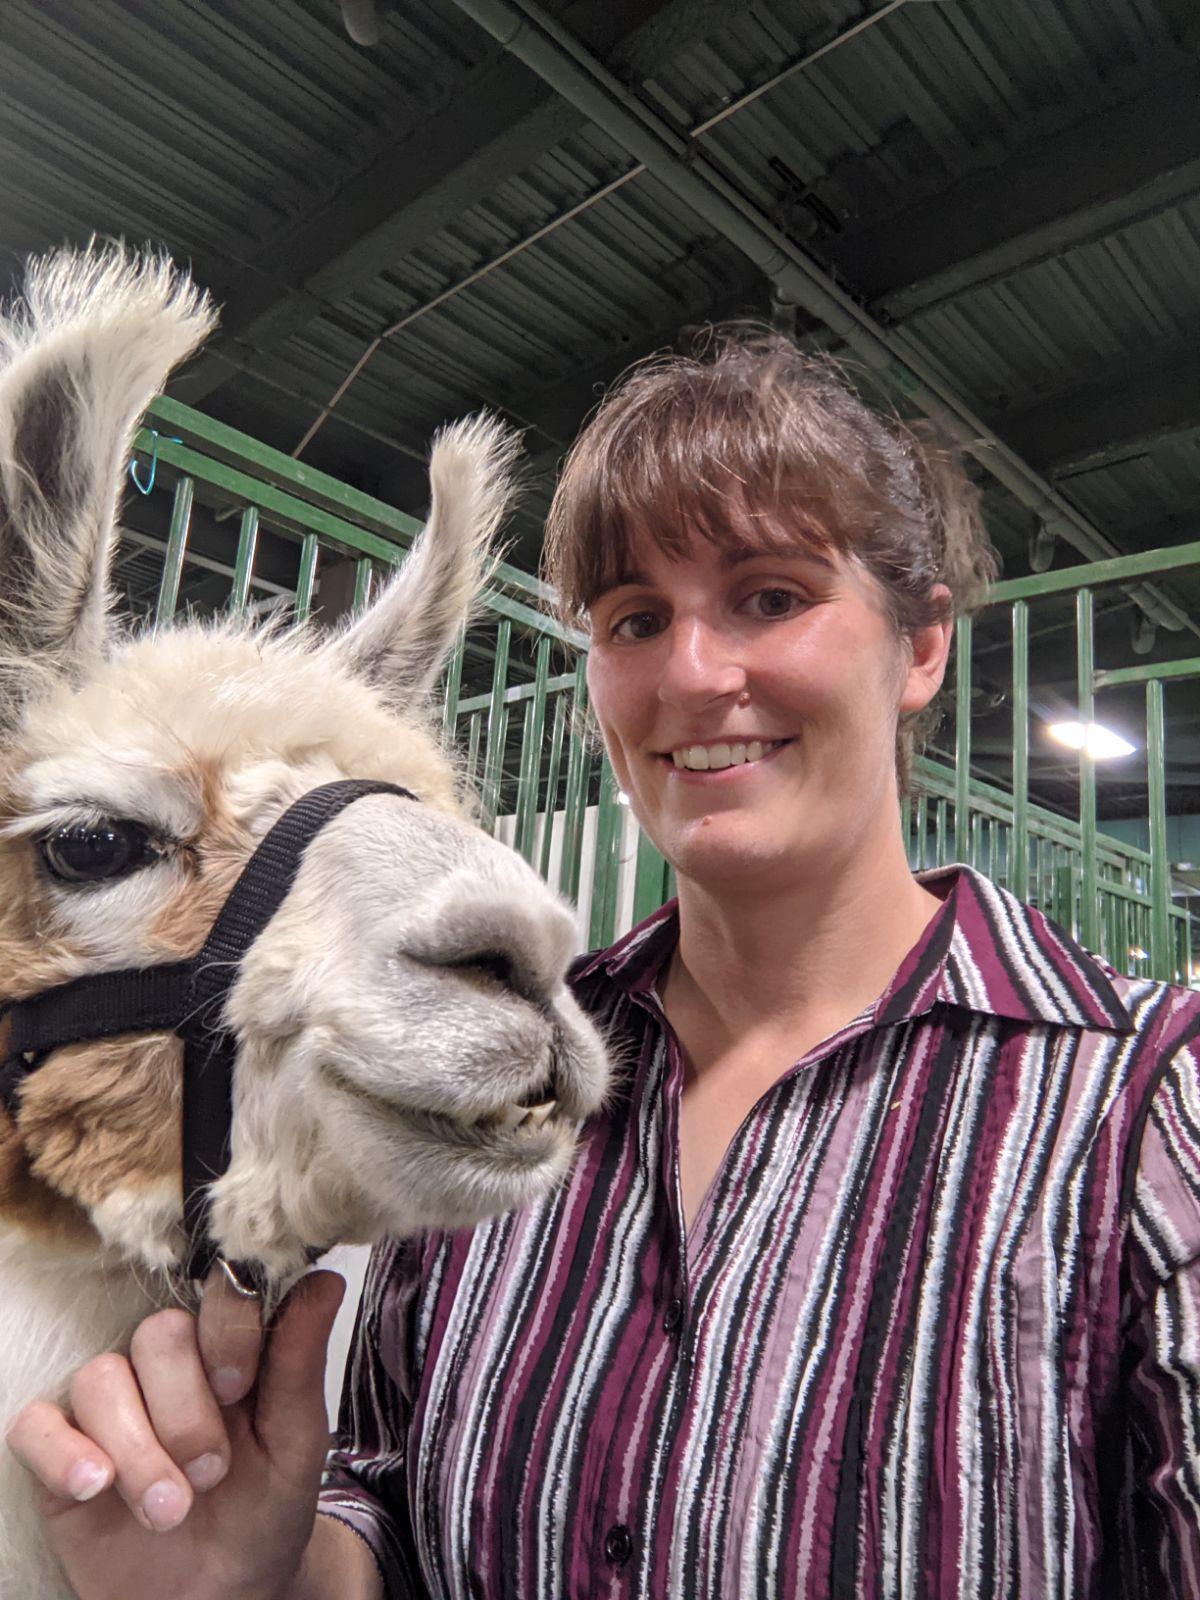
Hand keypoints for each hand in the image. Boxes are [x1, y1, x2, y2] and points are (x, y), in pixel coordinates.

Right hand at [6, 1267, 344, 1599]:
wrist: (219, 1594)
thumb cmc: (263, 1508)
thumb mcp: (295, 1443)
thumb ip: (300, 1364)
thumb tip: (325, 1282)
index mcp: (225, 1346)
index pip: (217, 1294)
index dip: (227, 1331)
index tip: (240, 1389)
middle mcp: (162, 1364)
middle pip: (158, 1335)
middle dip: (187, 1412)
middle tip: (211, 1473)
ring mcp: (107, 1404)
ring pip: (100, 1379)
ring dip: (138, 1450)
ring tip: (169, 1511)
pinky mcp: (57, 1449)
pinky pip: (35, 1426)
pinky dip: (62, 1453)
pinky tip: (95, 1485)